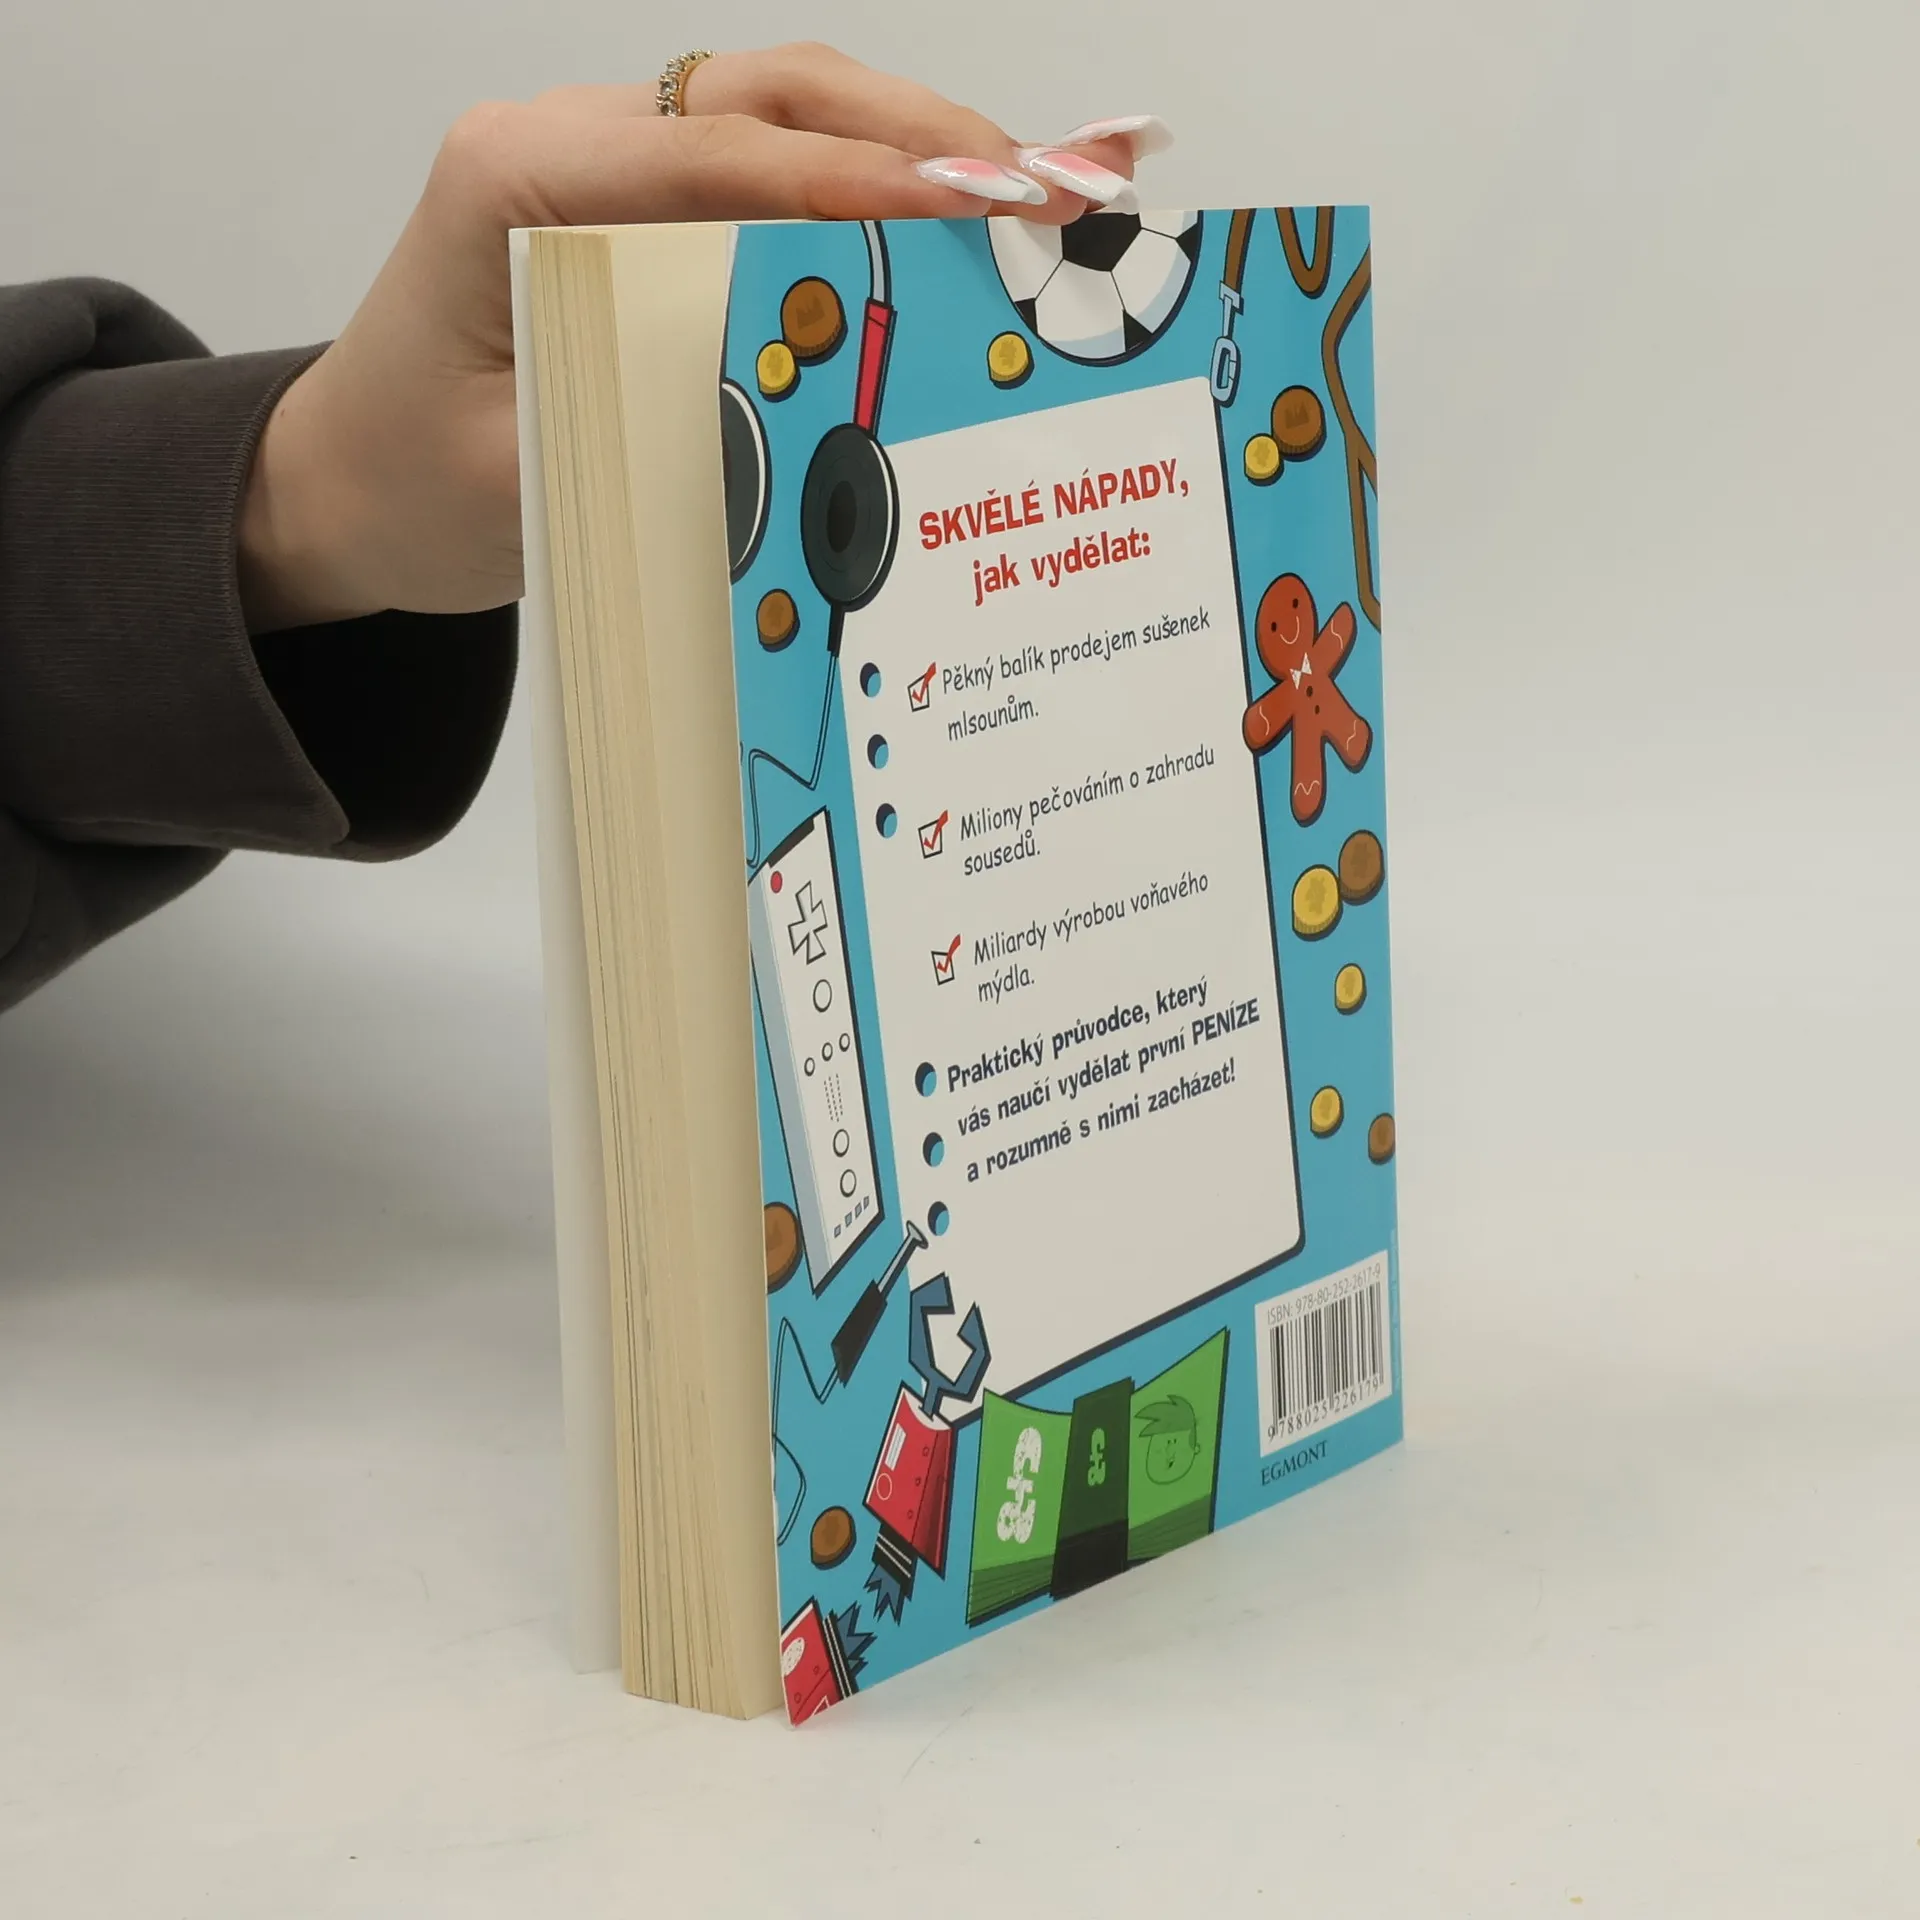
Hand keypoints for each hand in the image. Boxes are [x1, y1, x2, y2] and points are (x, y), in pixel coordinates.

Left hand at [237, 45, 1168, 631]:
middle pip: (774, 95)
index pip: (717, 157)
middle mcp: (575, 144)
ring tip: (1043, 192)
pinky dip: (878, 184)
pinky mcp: (649, 210)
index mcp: (518, 180)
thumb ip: (653, 428)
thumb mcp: (523, 481)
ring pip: (789, 111)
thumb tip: (811, 412)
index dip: (856, 180)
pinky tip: (967, 212)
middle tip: (1051, 190)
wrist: (345, 483)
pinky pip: (778, 169)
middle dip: (922, 138)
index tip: (974, 211)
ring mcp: (616, 167)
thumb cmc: (409, 482)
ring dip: (917, 147)